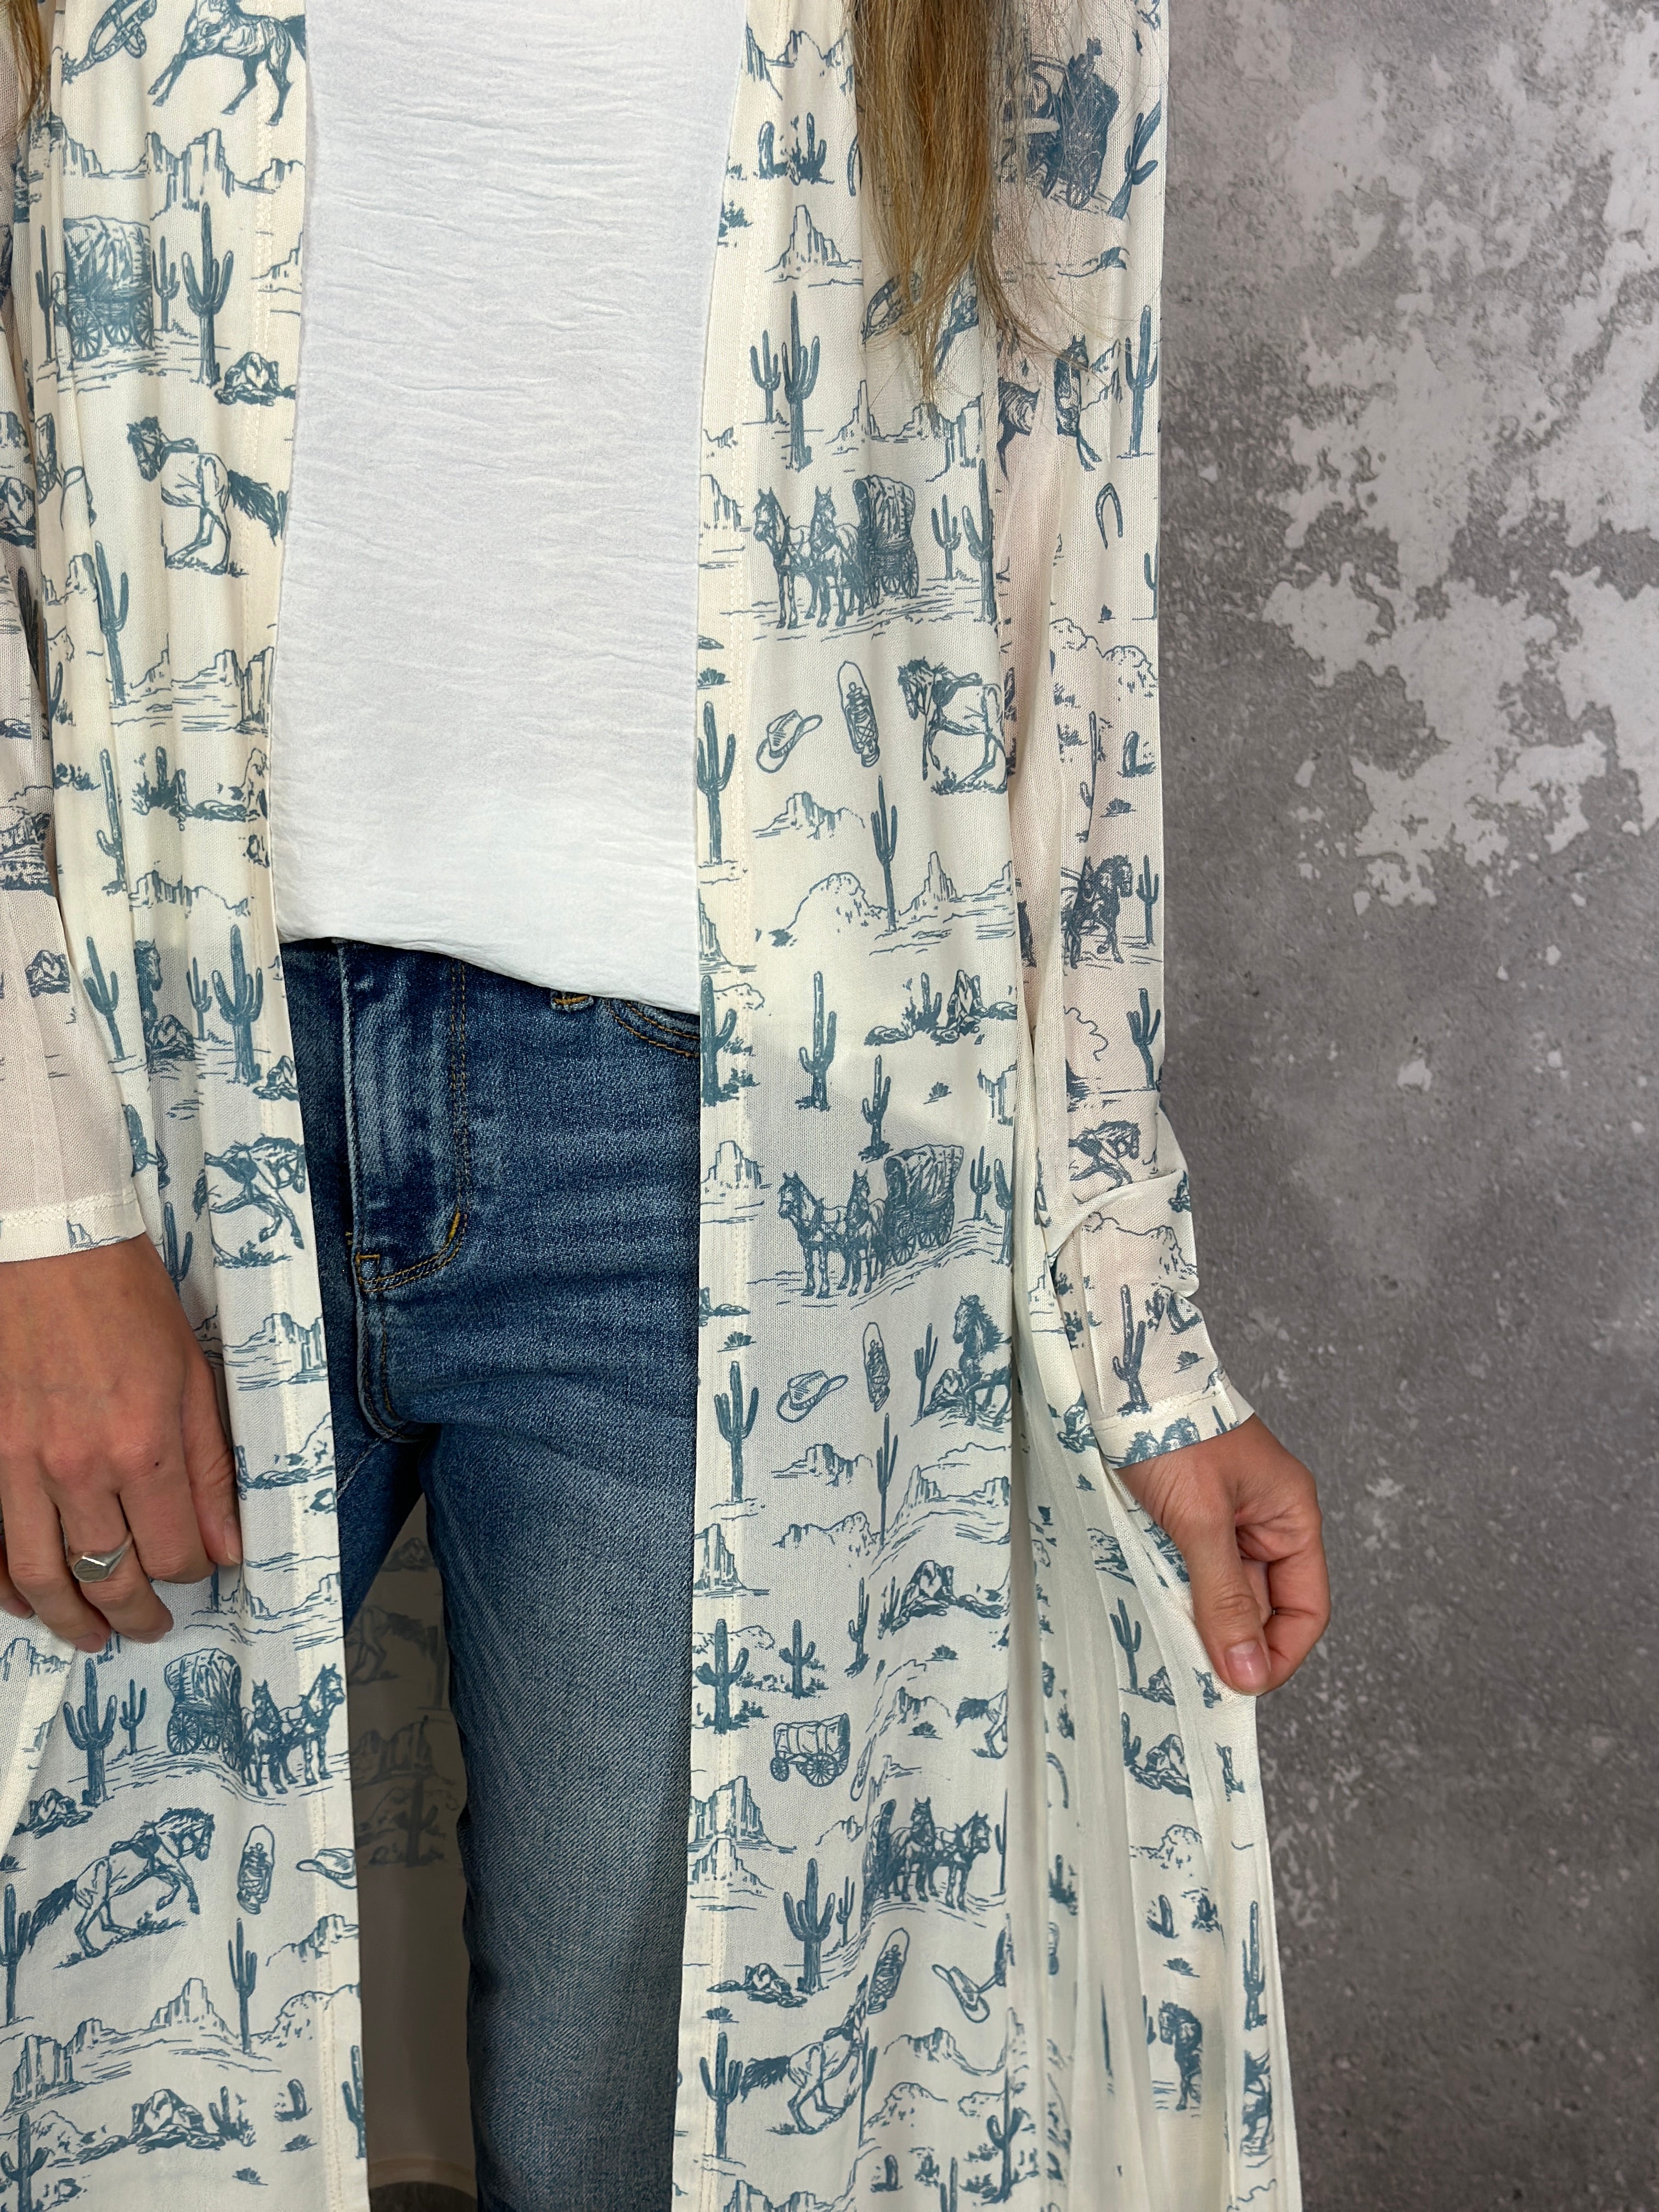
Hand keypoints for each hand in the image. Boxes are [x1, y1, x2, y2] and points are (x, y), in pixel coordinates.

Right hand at [0, 1235, 239, 1650]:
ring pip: (44, 1576)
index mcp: (144, 1445)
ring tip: (91, 1637)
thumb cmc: (127, 1302)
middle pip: (111, 1576)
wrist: (47, 1249)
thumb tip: (227, 1544)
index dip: (191, 1572)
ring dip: (69, 1620)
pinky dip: (7, 1585)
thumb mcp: (193, 1377)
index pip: (175, 1551)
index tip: (196, 1571)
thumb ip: (210, 1469)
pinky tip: (27, 1600)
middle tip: (149, 1627)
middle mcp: (80, 1467)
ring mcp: (21, 1465)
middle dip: (135, 1614)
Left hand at [1115, 1412, 1327, 1695]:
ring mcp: (1225, 1518)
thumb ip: (1226, 1596)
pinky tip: (1150, 1605)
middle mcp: (1265, 1519)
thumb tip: (1249, 1671)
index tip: (1239, 1687)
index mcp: (1291, 1515)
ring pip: (1222, 1590)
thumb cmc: (1170, 1429)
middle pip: (1263, 1605)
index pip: (1306, 1607)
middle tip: (1192, 1674)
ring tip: (1167, 1642)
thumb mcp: (1200, 1519)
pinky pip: (1190, 1569)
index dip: (1279, 1653)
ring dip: (1197, 1616)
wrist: (1119, 1376)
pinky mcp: (1186, 1514)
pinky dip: (1172, 1590)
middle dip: (1231, 1639)